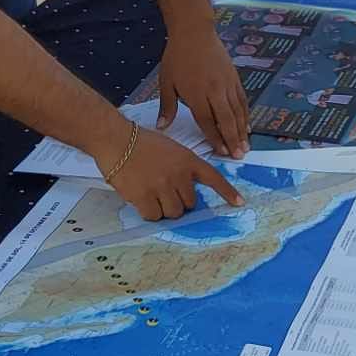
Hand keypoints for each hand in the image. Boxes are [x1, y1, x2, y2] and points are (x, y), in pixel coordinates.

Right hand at [104, 127, 242, 221]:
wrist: (116, 140)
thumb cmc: (140, 143)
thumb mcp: (170, 149)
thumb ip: (182, 168)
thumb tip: (186, 194)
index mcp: (187, 160)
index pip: (213, 178)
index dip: (227, 192)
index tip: (239, 203)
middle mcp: (179, 175)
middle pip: (190, 204)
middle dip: (179, 201)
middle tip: (163, 191)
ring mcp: (163, 187)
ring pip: (173, 213)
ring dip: (164, 208)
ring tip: (151, 193)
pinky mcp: (145, 197)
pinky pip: (154, 216)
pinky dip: (148, 211)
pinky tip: (140, 198)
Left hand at [157, 28, 250, 157]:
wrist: (194, 32)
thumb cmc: (177, 57)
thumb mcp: (166, 82)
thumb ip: (167, 106)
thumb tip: (162, 128)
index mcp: (196, 94)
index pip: (207, 121)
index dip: (215, 138)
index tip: (222, 152)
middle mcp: (215, 91)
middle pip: (226, 119)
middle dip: (233, 139)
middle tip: (240, 156)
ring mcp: (227, 84)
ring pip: (237, 111)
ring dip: (242, 130)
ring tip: (246, 146)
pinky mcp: (234, 78)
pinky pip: (242, 100)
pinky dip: (246, 115)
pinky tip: (247, 126)